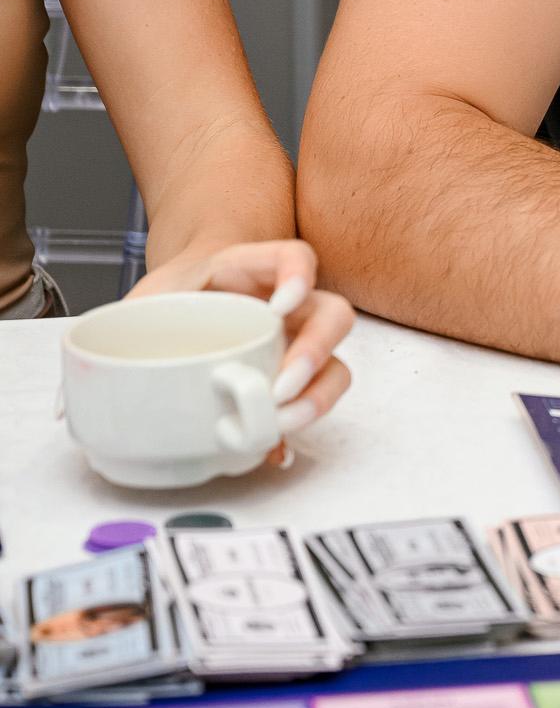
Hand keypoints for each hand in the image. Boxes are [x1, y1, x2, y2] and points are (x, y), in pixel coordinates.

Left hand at [128, 239, 354, 436]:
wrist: (191, 296)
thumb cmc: (176, 296)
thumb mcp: (148, 298)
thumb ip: (121, 331)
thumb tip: (75, 400)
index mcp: (255, 271)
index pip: (296, 257)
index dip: (298, 277)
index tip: (278, 308)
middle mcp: (292, 307)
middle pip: (334, 316)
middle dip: (315, 353)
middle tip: (281, 387)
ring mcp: (299, 345)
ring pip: (336, 366)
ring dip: (318, 397)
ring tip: (282, 422)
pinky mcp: (294, 383)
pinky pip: (311, 404)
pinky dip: (296, 430)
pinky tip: (275, 450)